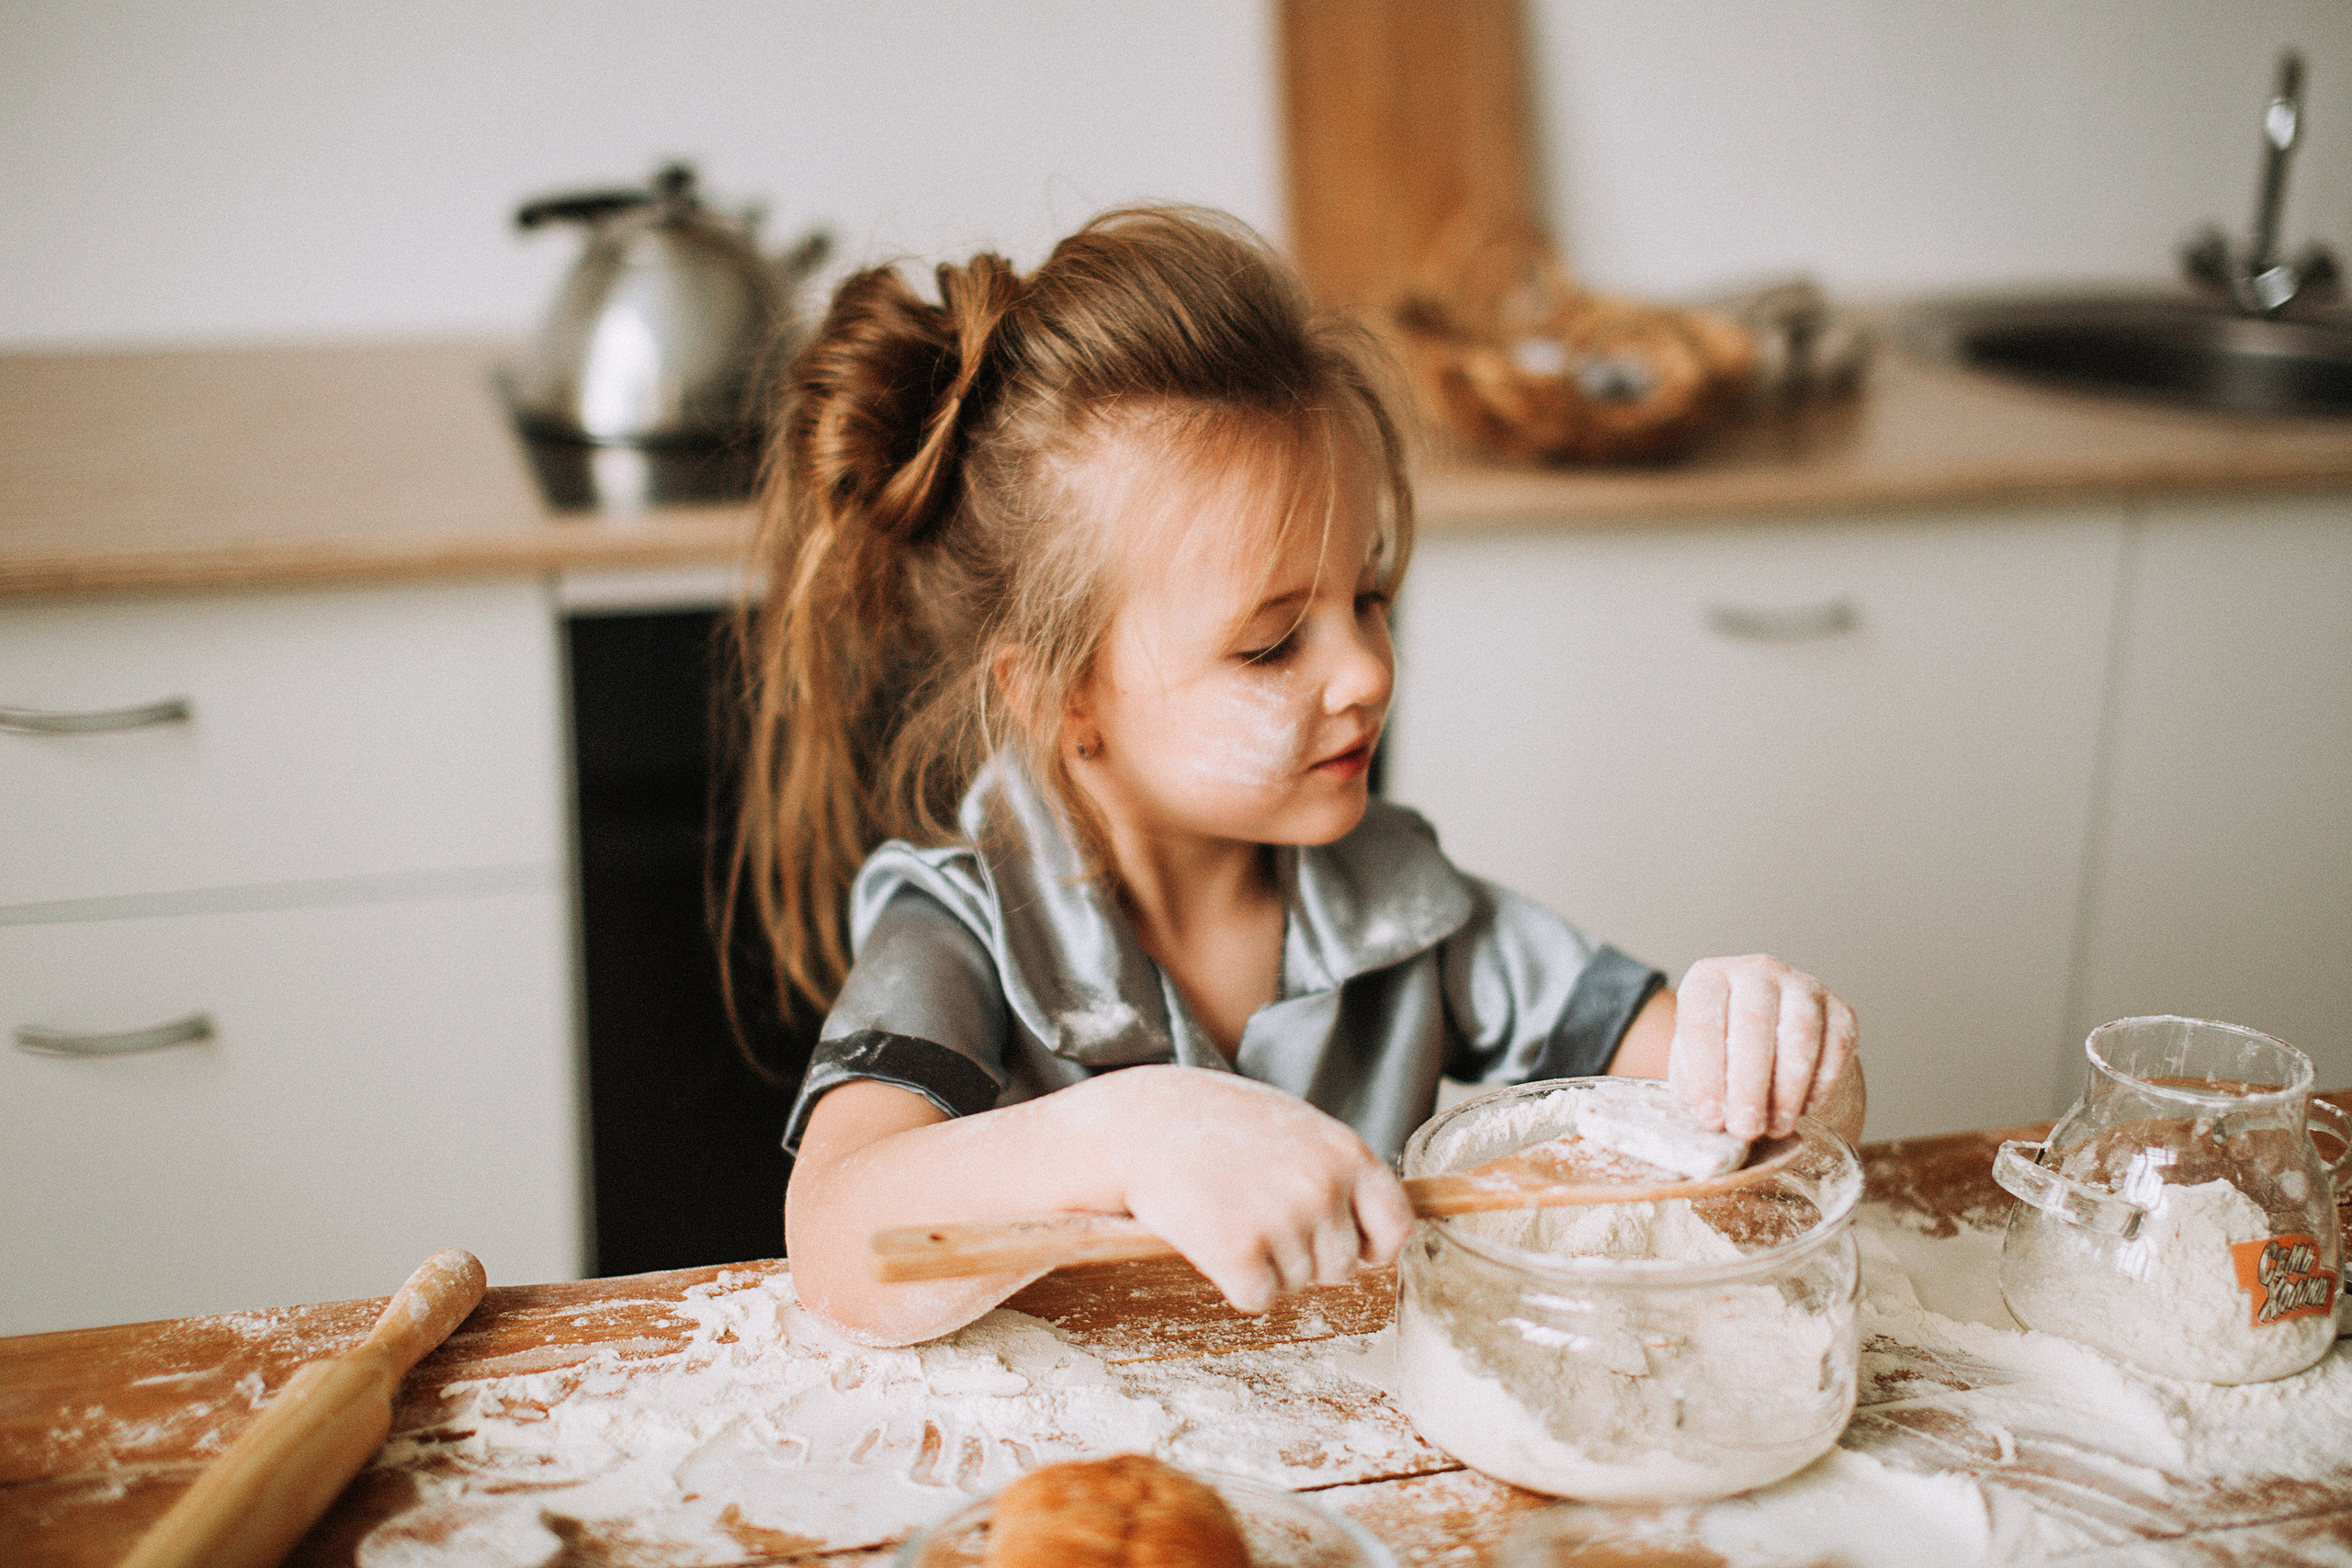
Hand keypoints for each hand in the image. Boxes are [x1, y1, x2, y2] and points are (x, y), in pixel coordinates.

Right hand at [1076, 1065, 1414, 1314]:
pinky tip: (1212, 1240)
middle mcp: (1323, 1187)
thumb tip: (1377, 1233)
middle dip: (1306, 1256)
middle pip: (1342, 1266)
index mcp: (1346, 1151)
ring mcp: (1282, 1220)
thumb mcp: (1296, 1125)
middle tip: (1259, 1216)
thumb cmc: (1217, 1122)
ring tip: (1230, 1215)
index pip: (1397, 1227)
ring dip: (1267, 1266)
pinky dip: (1236, 1284)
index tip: (1350, 1245)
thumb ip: (1337, 1169)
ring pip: (1298, 1284)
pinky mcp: (1238, 1252)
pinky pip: (1258, 1298)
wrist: (1141, 1122)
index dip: (1373, 1245)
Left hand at [1667, 954, 1857, 1139]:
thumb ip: (1697, 1089)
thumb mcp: (1695, 1068)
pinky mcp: (1840, 1010)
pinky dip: (1820, 1083)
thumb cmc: (1722, 1059)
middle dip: (1749, 1083)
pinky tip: (1804, 1110)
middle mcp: (1755, 971)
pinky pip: (1836, 1046)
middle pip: (1754, 1020)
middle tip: (1745, 1128)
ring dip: (1788, 1088)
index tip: (1710, 1116)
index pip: (1702, 1017)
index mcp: (1708, 978)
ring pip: (1800, 1032)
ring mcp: (1801, 986)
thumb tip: (1713, 1120)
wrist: (1771, 1048)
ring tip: (1775, 1127)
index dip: (1705, 1070)